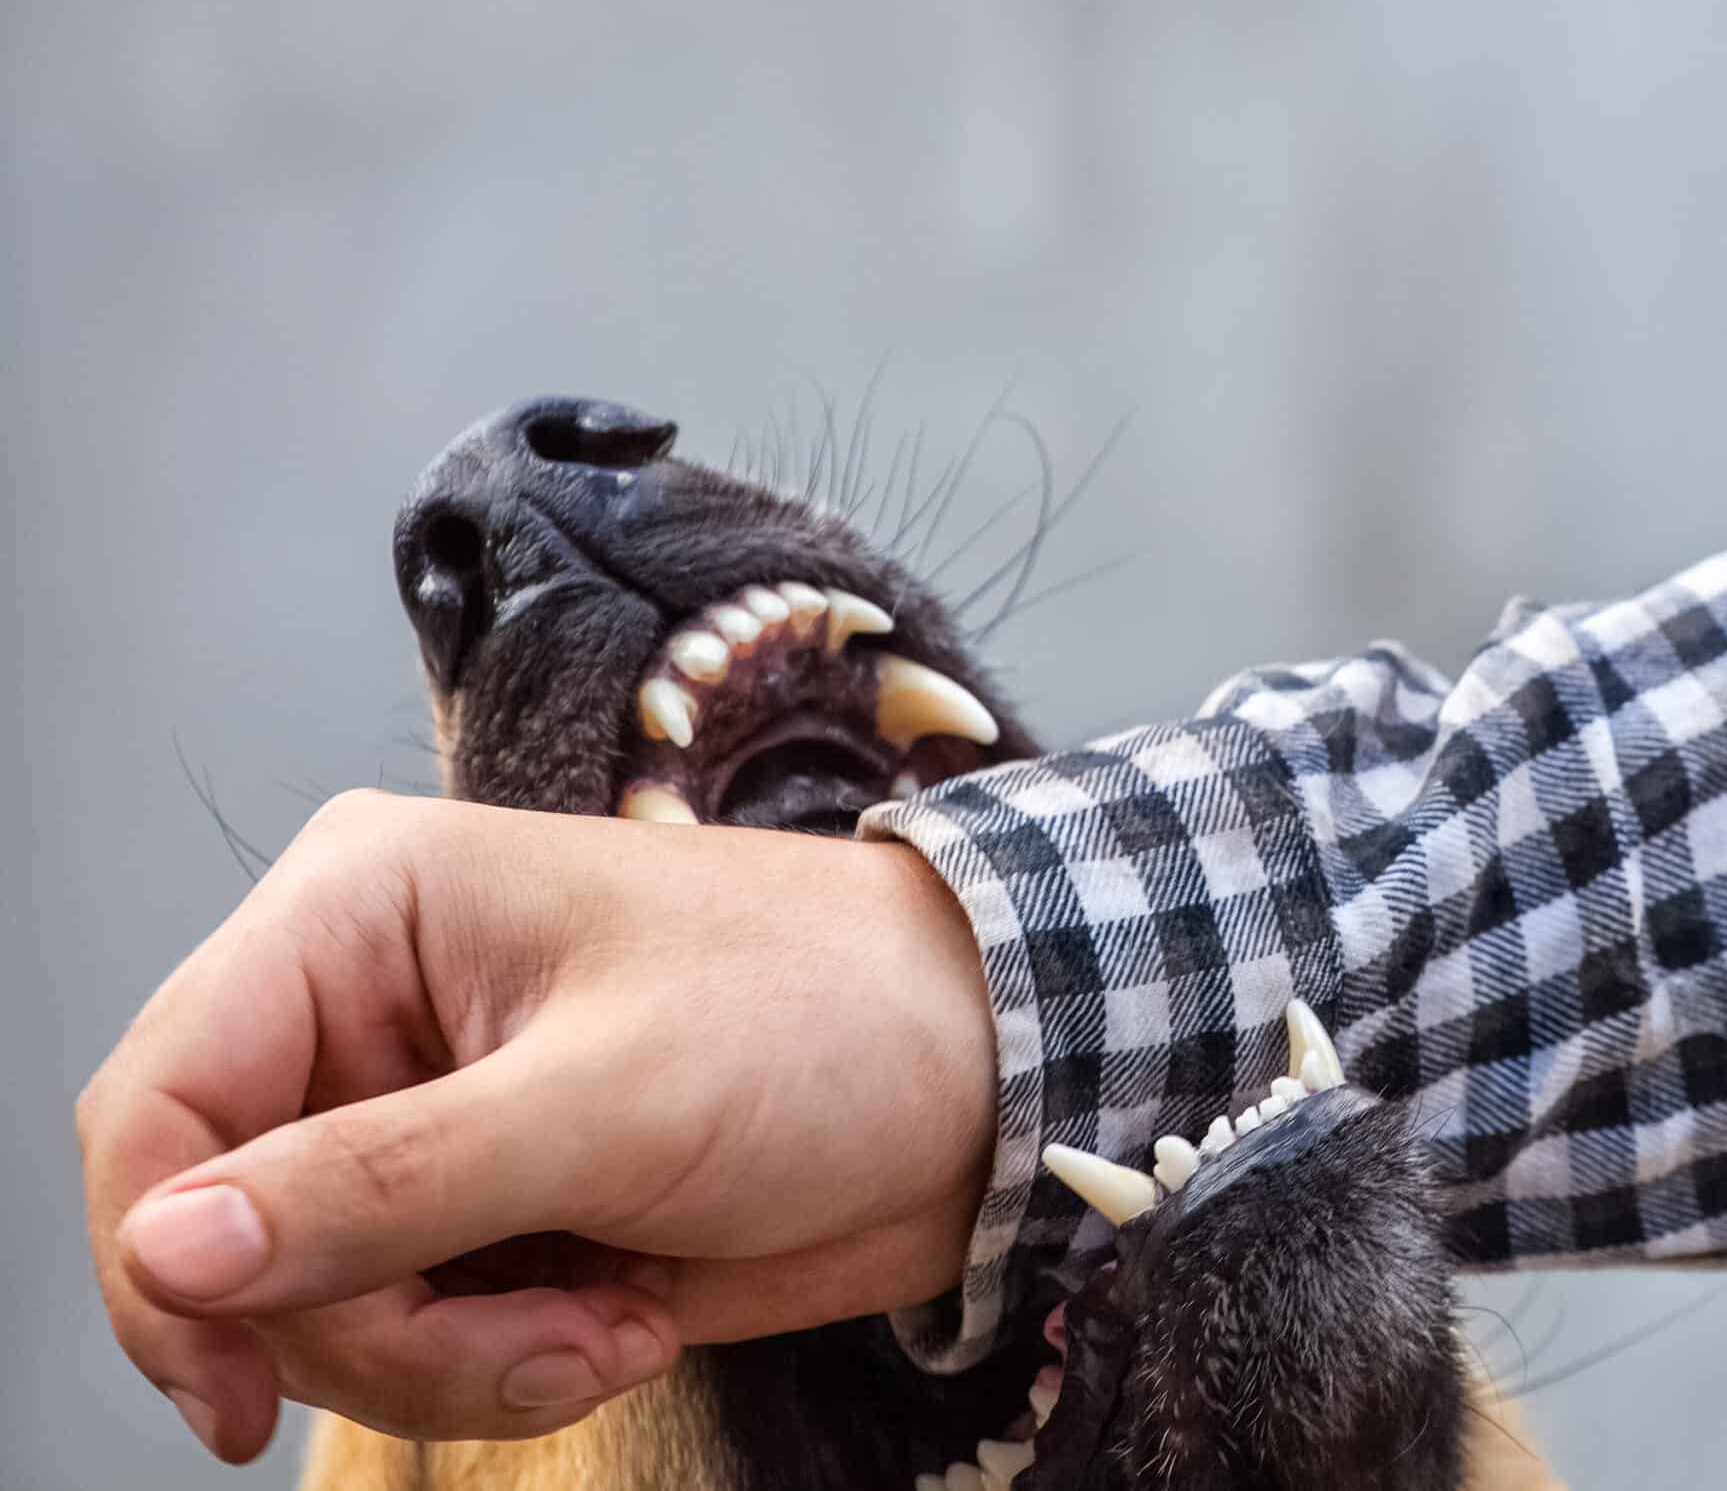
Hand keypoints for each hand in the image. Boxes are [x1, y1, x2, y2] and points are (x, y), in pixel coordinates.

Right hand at [76, 789, 995, 1461]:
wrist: (984, 1082)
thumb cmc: (827, 1019)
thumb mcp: (608, 1102)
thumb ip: (381, 1187)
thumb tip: (170, 1251)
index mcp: (364, 911)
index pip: (160, 1097)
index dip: (159, 1260)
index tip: (235, 1396)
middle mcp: (370, 1007)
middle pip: (229, 1232)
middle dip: (369, 1330)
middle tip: (537, 1341)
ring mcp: (425, 1118)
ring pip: (316, 1308)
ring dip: (454, 1363)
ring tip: (604, 1326)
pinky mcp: (487, 1208)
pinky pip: (412, 1338)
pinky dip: (503, 1368)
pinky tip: (621, 1320)